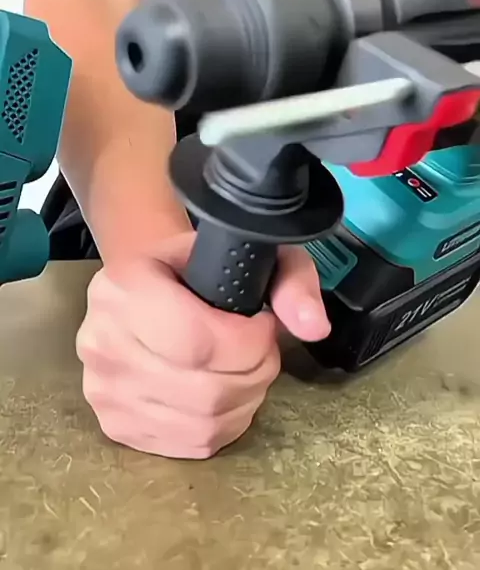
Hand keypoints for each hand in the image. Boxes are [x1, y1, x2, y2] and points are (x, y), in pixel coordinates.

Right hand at [76, 231, 329, 458]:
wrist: (145, 286)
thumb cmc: (195, 268)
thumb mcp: (245, 251)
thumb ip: (288, 280)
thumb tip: (312, 326)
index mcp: (125, 286)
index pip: (196, 341)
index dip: (249, 344)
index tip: (264, 325)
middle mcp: (102, 340)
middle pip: (205, 391)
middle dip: (255, 373)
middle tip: (260, 350)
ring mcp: (103, 388)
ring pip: (203, 424)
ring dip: (244, 401)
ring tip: (245, 369)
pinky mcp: (115, 424)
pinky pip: (191, 444)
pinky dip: (225, 424)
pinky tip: (226, 393)